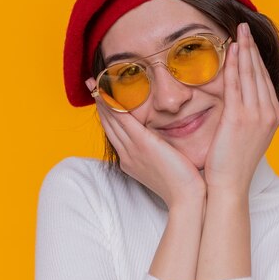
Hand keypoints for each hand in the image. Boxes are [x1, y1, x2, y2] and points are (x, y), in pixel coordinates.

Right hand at [88, 78, 206, 209]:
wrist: (186, 197)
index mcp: (131, 161)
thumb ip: (161, 151)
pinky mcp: (142, 144)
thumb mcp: (167, 165)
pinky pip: (122, 119)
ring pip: (112, 119)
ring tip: (95, 82)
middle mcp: (127, 155)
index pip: (115, 132)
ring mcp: (132, 150)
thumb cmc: (183, 183)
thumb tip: (164, 142)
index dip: (107, 114)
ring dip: (103, 99)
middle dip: (100, 103)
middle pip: (109, 124)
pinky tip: (108, 91)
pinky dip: (113, 104)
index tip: (102, 97)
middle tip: (91, 84)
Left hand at [203, 23, 278, 195]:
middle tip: (244, 27)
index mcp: (273, 117)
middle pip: (259, 73)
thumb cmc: (233, 164)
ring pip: (250, 74)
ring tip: (238, 32)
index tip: (249, 43)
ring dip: (244, 50)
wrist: (229, 185)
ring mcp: (256, 115)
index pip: (264, 81)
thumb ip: (249, 117)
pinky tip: (232, 50)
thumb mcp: (248, 137)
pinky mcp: (239, 117)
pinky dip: (234, 65)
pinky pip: (236, 84)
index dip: (256, 59)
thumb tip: (242, 102)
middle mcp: (269, 113)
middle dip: (252, 48)